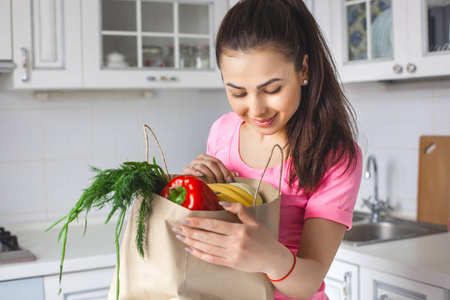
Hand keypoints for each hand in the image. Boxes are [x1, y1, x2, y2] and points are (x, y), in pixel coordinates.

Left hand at [172, 202, 290, 274]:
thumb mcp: (254, 221)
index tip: (186, 219)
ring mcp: (232, 255)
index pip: (215, 225)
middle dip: (190, 232)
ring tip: (181, 237)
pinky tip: (191, 249)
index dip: (199, 222)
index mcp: (240, 230)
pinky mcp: (231, 264)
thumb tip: (221, 201)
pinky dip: (200, 254)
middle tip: (177, 228)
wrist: (273, 259)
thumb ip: (239, 209)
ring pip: (207, 248)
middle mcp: (235, 243)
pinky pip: (212, 259)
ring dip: (192, 242)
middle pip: (208, 237)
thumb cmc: (264, 238)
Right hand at [183, 153, 237, 182]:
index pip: (217, 162)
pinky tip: (200, 176)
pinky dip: (194, 172)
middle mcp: (199, 159)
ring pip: (202, 166)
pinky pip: (188, 169)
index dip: (225, 170)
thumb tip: (235, 174)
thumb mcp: (217, 176)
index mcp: (206, 157)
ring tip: (213, 183)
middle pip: (211, 163)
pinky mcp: (186, 171)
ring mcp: (192, 164)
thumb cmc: (206, 179)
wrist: (192, 184)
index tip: (230, 179)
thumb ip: (225, 174)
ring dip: (209, 175)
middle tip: (221, 183)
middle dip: (218, 174)